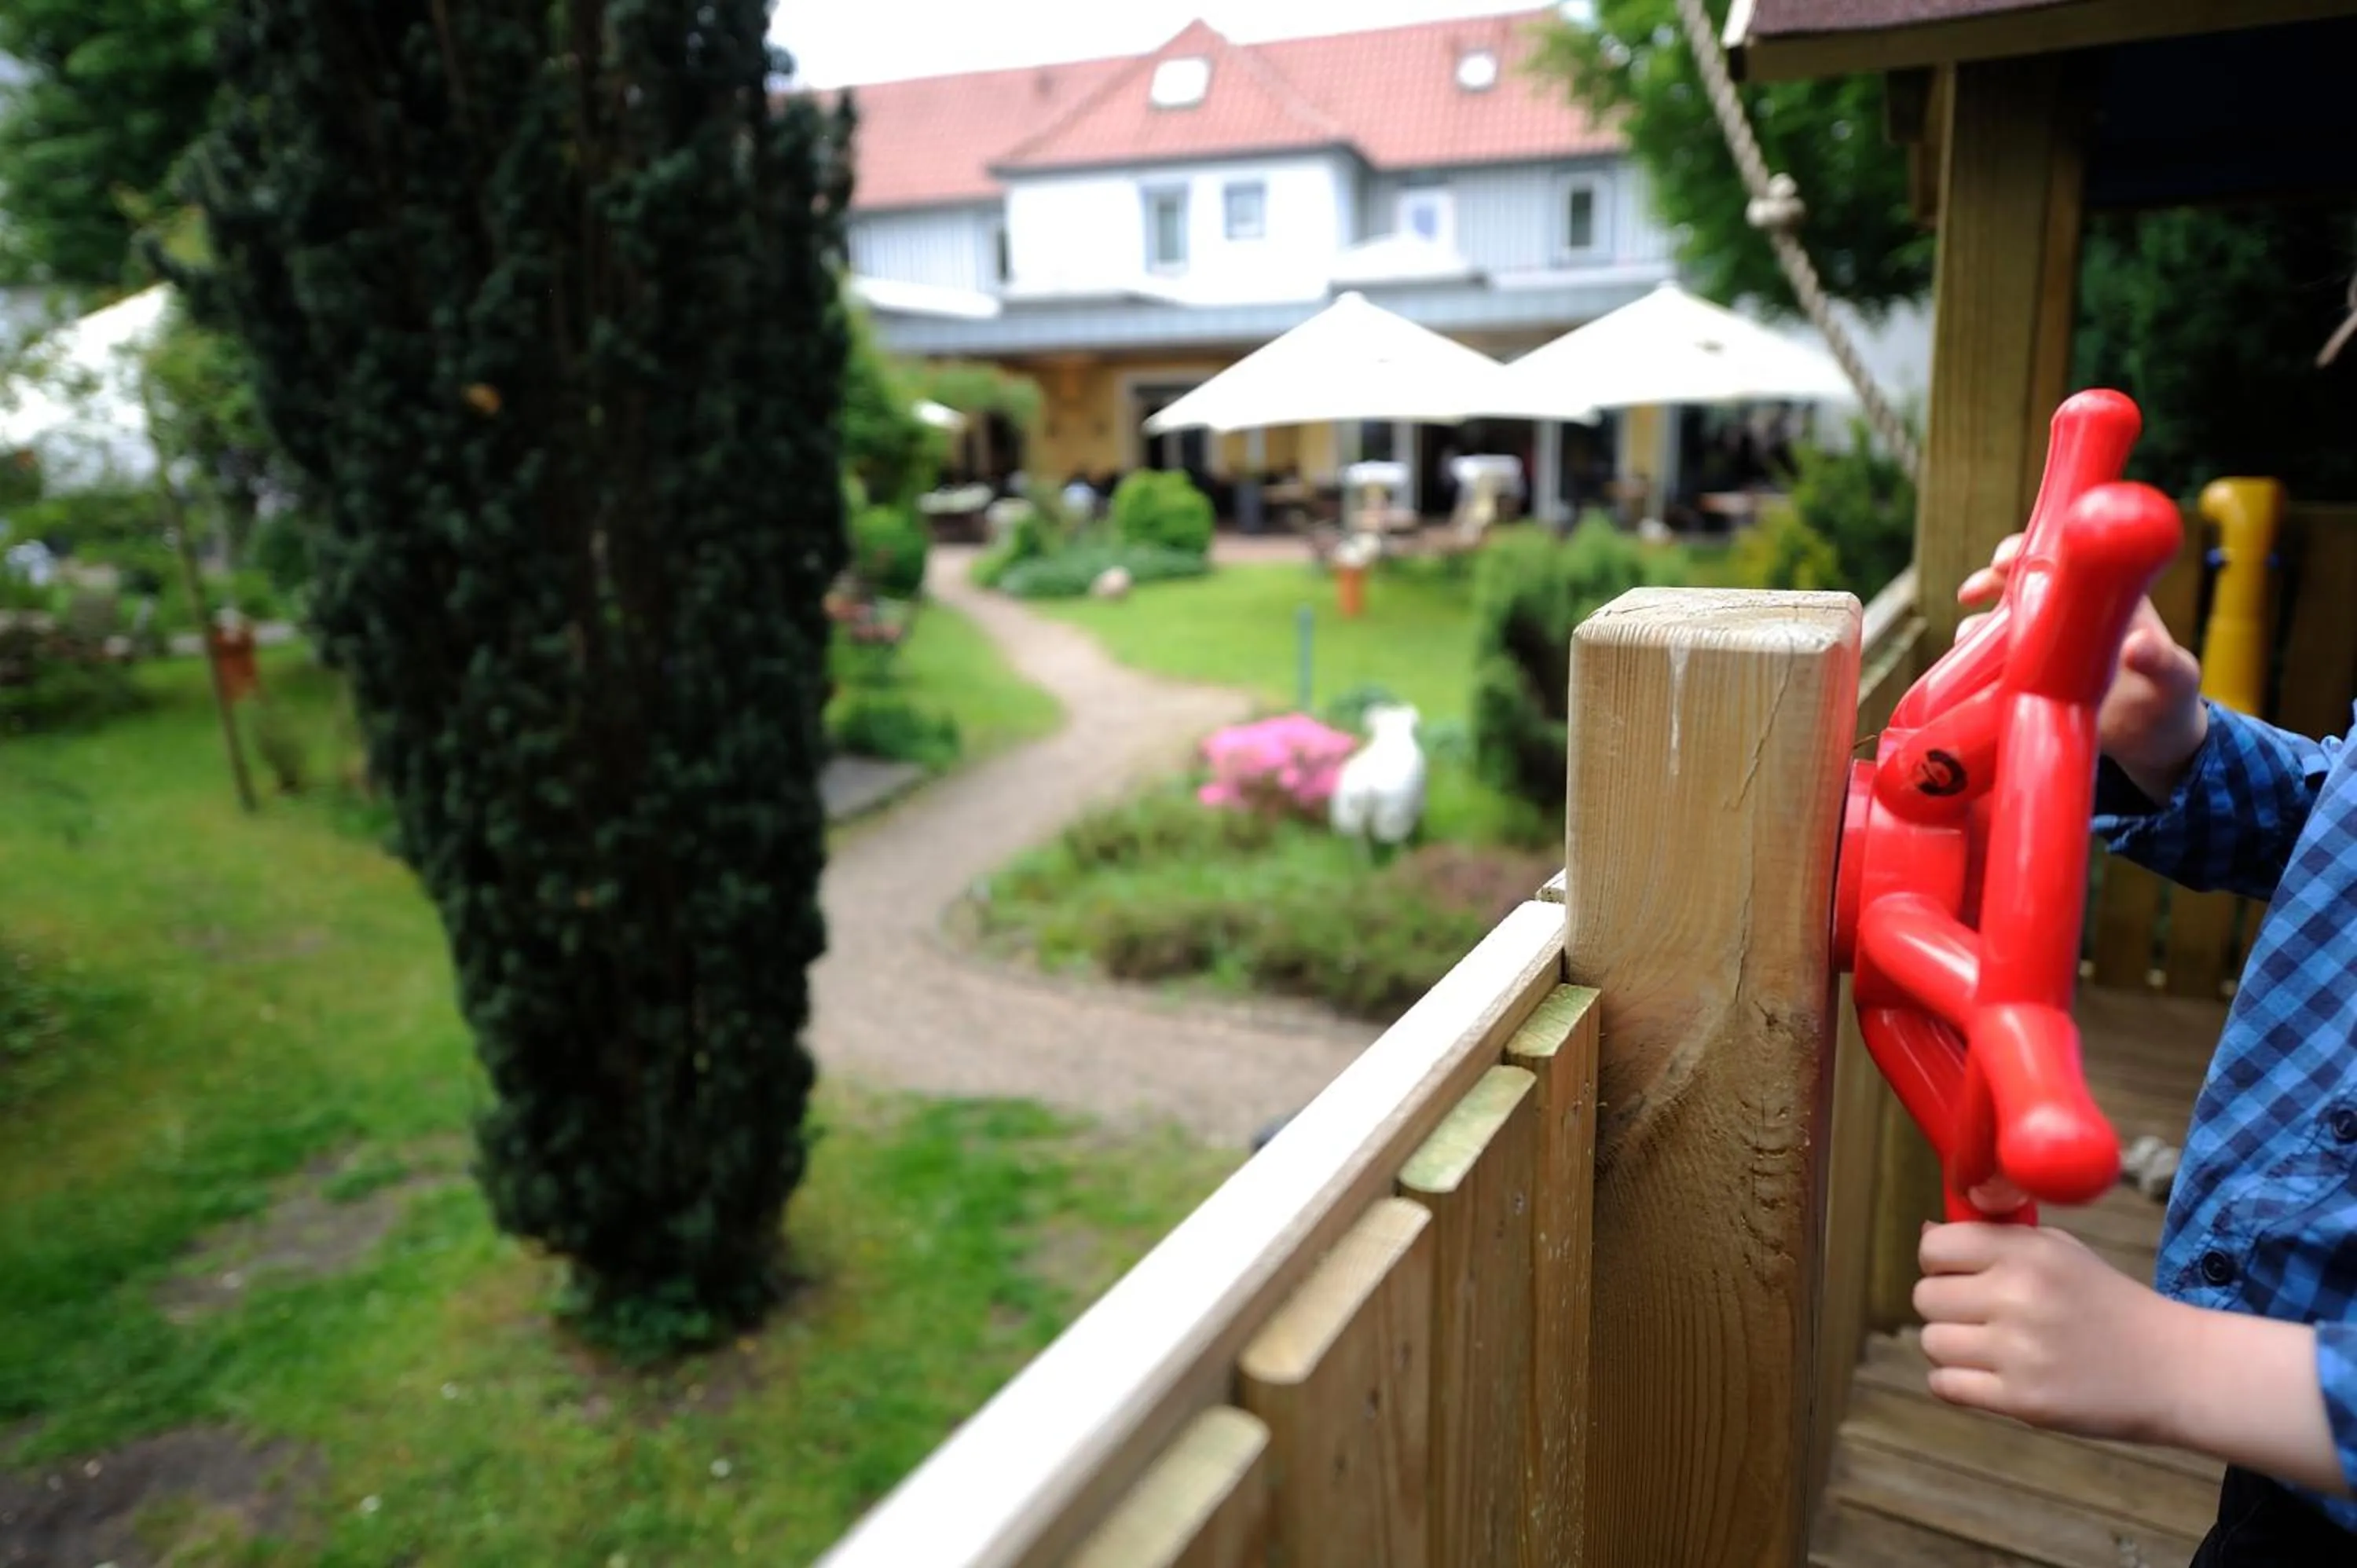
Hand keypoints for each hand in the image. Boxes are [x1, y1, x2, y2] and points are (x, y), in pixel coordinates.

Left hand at [1915, 1221, 2192, 1442]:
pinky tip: (1986, 1376)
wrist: (2173, 1368)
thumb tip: (1925, 1235)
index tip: (1959, 1274)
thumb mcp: (2060, 1252)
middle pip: (1925, 1297)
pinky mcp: (2022, 1400)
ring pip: (1930, 1342)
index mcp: (2026, 1253)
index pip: (1934, 1247)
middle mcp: (2017, 1296)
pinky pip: (1944, 1386)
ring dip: (1950, 1347)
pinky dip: (1955, 1384)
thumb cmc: (2108, 1304)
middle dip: (1945, 1306)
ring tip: (1987, 1348)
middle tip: (1978, 1316)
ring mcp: (2018, 1351)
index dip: (1939, 1262)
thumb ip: (1994, 1239)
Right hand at [1960, 534, 2206, 801]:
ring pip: (2003, 623)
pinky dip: (1975, 662)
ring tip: (1965, 637)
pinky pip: (1996, 664)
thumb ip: (2161, 659)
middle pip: (2023, 584)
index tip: (2006, 559)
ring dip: (1977, 624)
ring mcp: (2049, 648)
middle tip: (1971, 593)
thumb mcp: (2176, 676)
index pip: (2065, 559)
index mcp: (2107, 598)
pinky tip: (1965, 669)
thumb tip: (2136, 646)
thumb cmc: (2173, 698)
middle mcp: (2071, 616)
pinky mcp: (2034, 680)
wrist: (2155, 741)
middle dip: (1991, 580)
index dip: (2032, 550)